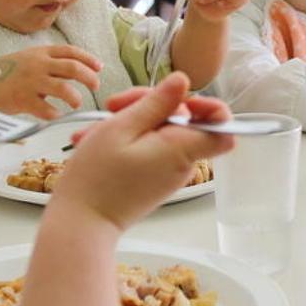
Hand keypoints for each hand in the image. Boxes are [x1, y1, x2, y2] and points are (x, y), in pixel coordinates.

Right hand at [0, 46, 103, 119]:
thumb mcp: (28, 61)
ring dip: (75, 97)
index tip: (99, 67)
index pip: (70, 51)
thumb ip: (50, 64)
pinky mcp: (22, 99)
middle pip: (72, 68)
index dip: (88, 58)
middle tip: (96, 86)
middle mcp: (37, 65)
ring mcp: (30, 82)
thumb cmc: (4, 74)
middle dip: (89, 77)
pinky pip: (46, 109)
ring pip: (63, 89)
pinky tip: (56, 115)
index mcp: (40, 53)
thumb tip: (77, 71)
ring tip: (76, 103)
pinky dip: (54, 114)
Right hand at [52, 73, 234, 228]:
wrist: (82, 222)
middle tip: (114, 106)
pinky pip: (149, 147)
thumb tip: (183, 82)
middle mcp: (181, 163)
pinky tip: (97, 141)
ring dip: (129, 122)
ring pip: (160, 131)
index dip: (208, 105)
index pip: (223, 126)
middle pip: (182, 120)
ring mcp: (168, 172)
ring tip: (95, 130)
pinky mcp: (154, 178)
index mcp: (180, 149)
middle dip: (149, 105)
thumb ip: (156, 104)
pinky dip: (126, 139)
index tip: (177, 98)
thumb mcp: (121, 128)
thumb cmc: (96, 178)